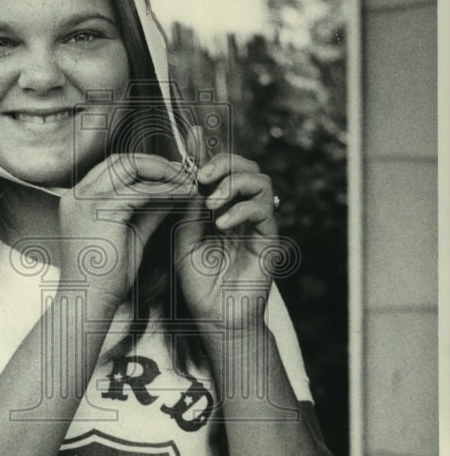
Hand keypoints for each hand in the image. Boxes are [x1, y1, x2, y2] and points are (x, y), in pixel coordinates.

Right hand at [58, 153, 186, 312]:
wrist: (89, 301)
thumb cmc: (106, 278)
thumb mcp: (131, 235)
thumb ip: (148, 212)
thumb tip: (172, 193)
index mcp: (78, 200)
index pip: (114, 168)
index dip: (145, 168)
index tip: (173, 176)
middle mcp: (77, 195)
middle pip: (121, 160)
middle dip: (156, 164)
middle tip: (184, 174)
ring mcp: (85, 200)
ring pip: (130, 167)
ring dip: (163, 173)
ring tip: (187, 183)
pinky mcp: (100, 210)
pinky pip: (140, 190)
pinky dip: (165, 190)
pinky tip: (183, 195)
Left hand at [174, 153, 278, 328]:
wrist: (217, 318)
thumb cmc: (200, 284)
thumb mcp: (184, 241)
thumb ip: (188, 211)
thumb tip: (188, 178)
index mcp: (222, 208)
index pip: (223, 170)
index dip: (211, 151)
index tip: (193, 137)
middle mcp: (243, 211)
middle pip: (247, 166)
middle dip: (224, 163)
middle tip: (201, 177)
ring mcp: (258, 224)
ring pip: (261, 181)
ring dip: (234, 184)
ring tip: (212, 205)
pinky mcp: (269, 239)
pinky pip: (264, 210)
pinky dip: (242, 210)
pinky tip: (222, 224)